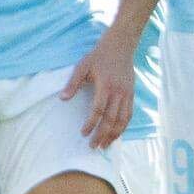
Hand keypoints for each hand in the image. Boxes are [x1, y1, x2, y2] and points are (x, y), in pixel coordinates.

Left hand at [61, 35, 137, 149]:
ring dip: (114, 134)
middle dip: (102, 134)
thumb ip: (73, 83)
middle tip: (94, 146)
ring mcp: (127, 94)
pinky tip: (117, 133)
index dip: (91, 123)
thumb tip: (62, 99)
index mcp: (106, 86)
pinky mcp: (131, 94)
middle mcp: (119, 93)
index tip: (83, 133)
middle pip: (112, 119)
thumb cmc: (99, 56)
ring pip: (123, 119)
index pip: (98, 110)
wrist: (121, 46)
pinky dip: (123, 126)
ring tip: (106, 145)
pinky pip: (129, 114)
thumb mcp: (82, 66)